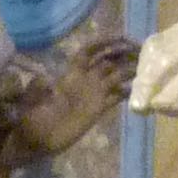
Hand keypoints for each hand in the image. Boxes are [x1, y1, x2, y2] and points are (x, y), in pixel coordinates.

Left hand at [0, 22, 138, 154]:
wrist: (37, 140)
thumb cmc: (32, 116)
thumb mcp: (32, 97)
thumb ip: (40, 86)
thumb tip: (46, 79)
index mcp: (70, 73)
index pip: (89, 51)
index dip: (104, 42)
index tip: (121, 38)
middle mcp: (84, 80)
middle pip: (107, 62)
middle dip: (123, 53)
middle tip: (140, 51)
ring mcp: (92, 95)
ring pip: (114, 77)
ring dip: (129, 70)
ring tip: (145, 67)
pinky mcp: (98, 110)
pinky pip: (115, 97)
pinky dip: (126, 92)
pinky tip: (137, 89)